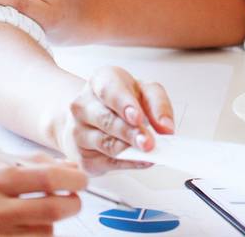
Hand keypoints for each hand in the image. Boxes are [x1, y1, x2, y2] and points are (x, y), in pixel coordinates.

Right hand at [0, 160, 85, 233]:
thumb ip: (31, 164)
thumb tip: (71, 168)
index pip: (46, 179)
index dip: (74, 179)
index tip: (82, 180)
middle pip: (52, 210)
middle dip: (71, 203)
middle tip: (72, 199)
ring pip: (46, 233)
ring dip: (50, 224)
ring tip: (33, 216)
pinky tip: (23, 229)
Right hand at [47, 65, 175, 174]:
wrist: (94, 115)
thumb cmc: (122, 100)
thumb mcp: (145, 91)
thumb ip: (158, 104)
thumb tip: (166, 127)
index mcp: (100, 81)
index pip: (109, 90)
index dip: (124, 104)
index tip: (137, 117)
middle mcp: (83, 105)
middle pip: (107, 120)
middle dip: (130, 132)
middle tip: (148, 142)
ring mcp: (78, 131)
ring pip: (105, 143)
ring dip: (128, 150)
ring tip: (147, 153)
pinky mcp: (83, 156)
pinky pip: (106, 162)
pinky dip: (126, 163)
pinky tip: (140, 161)